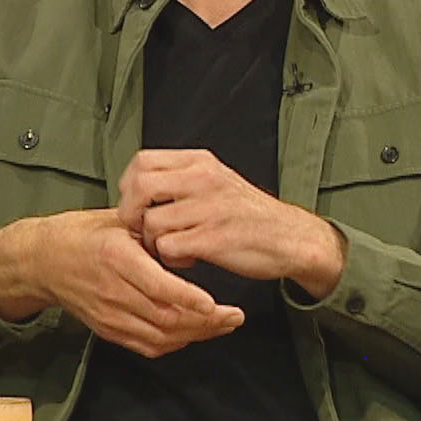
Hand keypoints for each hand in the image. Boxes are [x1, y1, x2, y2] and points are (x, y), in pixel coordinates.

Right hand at [0, 209, 244, 356]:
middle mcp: (113, 292)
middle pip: (165, 318)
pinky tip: (195, 332)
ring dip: (196, 334)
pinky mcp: (108, 330)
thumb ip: (153, 232)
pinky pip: (147, 345)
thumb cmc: (82, 233)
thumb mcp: (118, 221)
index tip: (215, 303)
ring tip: (224, 324)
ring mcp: (109, 316)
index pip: (158, 287)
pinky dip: (175, 342)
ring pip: (160, 336)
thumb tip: (192, 236)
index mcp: (117, 258)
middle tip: (235, 316)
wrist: (42, 261)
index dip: (189, 299)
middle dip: (205, 322)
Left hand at [115, 148, 346, 297]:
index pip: (143, 162)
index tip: (136, 205)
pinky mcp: (214, 238)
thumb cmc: (249, 214)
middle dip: (131, 213)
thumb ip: (182, 178)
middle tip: (141, 229)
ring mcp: (209, 209)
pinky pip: (169, 248)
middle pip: (140, 187)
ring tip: (171, 247)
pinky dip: (171, 259)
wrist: (291, 237)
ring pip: (151, 222)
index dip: (129, 186)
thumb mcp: (217, 180)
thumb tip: (138, 188)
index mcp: (201, 163)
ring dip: (152, 242)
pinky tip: (187, 258)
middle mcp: (204, 180)